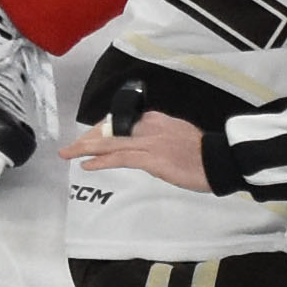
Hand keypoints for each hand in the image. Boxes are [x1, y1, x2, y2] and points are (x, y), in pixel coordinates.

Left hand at [62, 110, 214, 190]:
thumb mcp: (178, 135)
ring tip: (68, 154)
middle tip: (70, 148)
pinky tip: (87, 166)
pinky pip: (119, 158)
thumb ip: (159, 136)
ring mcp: (149, 142)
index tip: (88, 140)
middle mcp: (148, 126)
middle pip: (110, 131)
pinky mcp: (151, 159)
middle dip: (87, 140)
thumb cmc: (201, 153)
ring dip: (85, 149)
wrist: (218, 161)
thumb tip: (146, 145)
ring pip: (110, 143)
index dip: (100, 131)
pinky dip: (101, 162)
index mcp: (155, 119)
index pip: (120, 122)